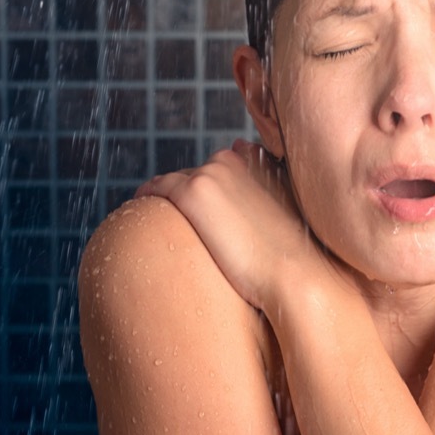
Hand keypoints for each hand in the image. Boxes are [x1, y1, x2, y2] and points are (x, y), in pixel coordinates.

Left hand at [135, 140, 332, 309]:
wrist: (295, 274)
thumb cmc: (293, 255)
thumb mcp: (285, 216)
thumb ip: (268, 196)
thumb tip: (250, 175)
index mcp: (252, 162)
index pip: (215, 169)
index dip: (205, 190)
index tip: (198, 210)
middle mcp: (229, 160)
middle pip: (192, 175)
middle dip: (182, 193)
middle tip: (173, 220)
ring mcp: (210, 174)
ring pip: (173, 181)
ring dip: (164, 197)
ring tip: (152, 218)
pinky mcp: (193, 194)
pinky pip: (156, 189)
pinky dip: (146, 197)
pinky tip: (139, 211)